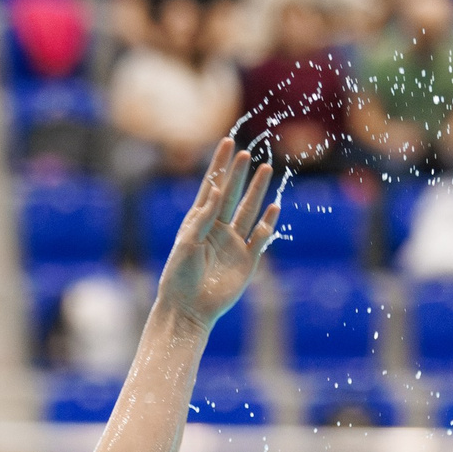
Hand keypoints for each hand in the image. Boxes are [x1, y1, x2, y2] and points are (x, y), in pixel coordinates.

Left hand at [155, 137, 280, 334]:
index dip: (220, 165)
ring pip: (249, 212)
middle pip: (233, 195)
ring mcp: (234, 244)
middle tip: (248, 154)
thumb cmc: (179, 276)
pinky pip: (260, 239)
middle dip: (240, 174)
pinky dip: (267, 225)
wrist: (188, 309)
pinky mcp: (247, 262)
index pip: (212, 186)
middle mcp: (218, 229)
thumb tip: (218, 189)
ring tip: (266, 170)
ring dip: (257, 192)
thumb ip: (203, 216)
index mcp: (199, 222)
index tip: (228, 143)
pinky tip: (273, 209)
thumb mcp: (187, 242)